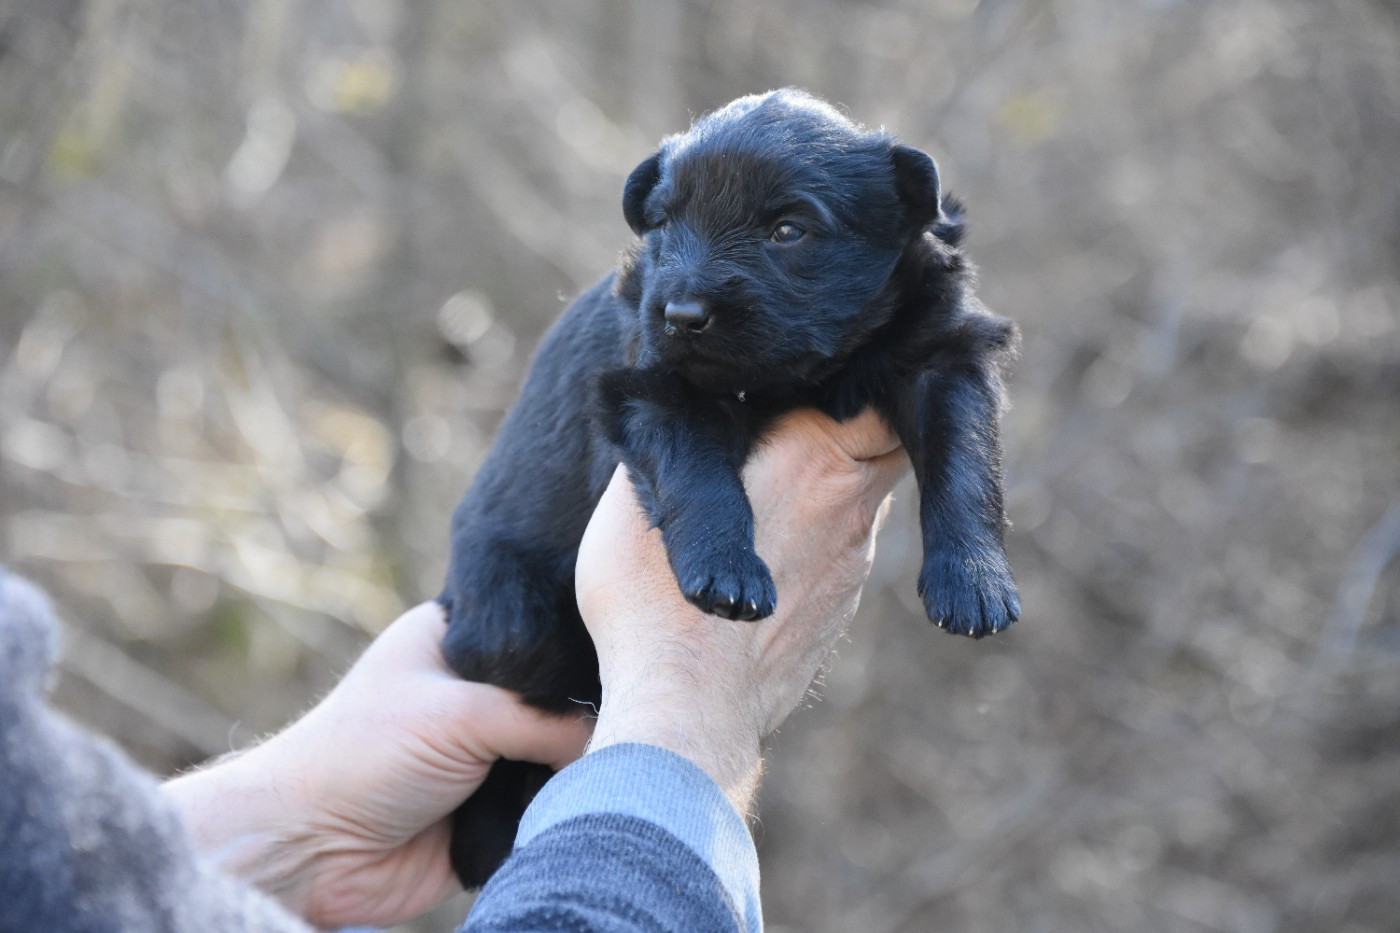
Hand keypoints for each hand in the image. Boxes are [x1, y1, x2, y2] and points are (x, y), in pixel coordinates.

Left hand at [163, 601, 591, 927]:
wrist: (311, 850)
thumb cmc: (363, 756)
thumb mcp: (463, 714)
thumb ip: (544, 718)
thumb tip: (612, 734)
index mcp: (459, 642)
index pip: (541, 633)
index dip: (580, 648)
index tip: (628, 658)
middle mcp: (476, 693)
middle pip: (557, 697)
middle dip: (584, 716)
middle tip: (627, 718)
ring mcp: (484, 752)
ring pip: (558, 754)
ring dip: (573, 768)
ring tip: (602, 767)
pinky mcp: (490, 809)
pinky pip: (546, 804)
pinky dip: (558, 809)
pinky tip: (580, 802)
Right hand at [576, 408, 906, 811]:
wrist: (687, 715)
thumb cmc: (655, 601)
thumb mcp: (646, 495)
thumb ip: (678, 437)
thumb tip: (685, 404)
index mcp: (813, 454)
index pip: (870, 386)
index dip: (853, 372)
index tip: (816, 367)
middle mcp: (850, 506)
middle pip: (880, 440)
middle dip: (851, 422)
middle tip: (798, 415)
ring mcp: (853, 564)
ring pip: (860, 500)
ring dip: (829, 486)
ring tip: (770, 485)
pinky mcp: (839, 611)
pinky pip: (839, 554)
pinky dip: (815, 541)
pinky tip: (766, 554)